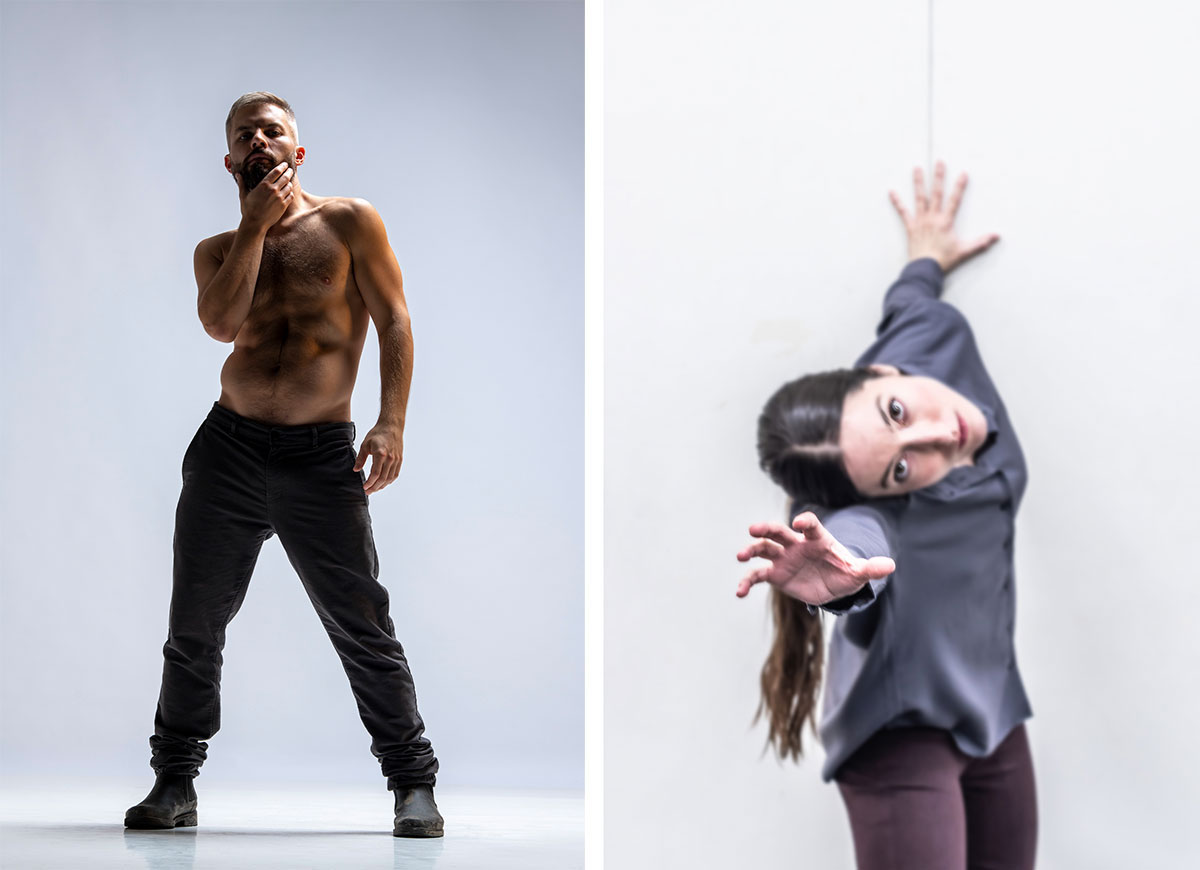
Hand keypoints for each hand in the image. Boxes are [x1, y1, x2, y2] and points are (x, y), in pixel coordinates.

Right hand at [235, 161, 293, 230]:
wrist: (255, 224)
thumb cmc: (248, 210)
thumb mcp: (244, 195)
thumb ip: (242, 183)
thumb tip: (238, 174)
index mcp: (264, 185)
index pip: (276, 172)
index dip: (282, 167)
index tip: (285, 164)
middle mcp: (273, 190)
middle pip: (285, 177)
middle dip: (289, 172)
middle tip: (290, 170)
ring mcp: (279, 198)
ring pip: (289, 186)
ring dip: (289, 183)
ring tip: (289, 181)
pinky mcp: (283, 206)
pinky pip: (290, 196)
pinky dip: (290, 193)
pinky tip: (288, 192)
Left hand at [353, 424, 403, 494]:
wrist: (391, 427)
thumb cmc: (377, 434)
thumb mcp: (365, 445)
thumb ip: (360, 458)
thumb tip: (356, 470)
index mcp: (380, 454)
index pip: (375, 474)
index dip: (369, 483)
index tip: (364, 487)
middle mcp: (390, 458)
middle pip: (382, 478)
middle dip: (374, 487)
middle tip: (368, 491)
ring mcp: (396, 460)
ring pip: (389, 478)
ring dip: (382, 486)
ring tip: (374, 489)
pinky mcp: (400, 460)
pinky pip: (395, 474)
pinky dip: (389, 481)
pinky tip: (383, 483)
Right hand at [735, 512, 895, 604]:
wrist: (832, 584)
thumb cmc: (845, 572)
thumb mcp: (858, 572)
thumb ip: (871, 568)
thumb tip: (890, 565)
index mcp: (817, 539)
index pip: (810, 526)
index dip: (804, 523)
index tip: (798, 524)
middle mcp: (796, 544)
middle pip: (779, 532)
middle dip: (766, 529)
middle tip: (753, 530)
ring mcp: (784, 558)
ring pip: (764, 549)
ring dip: (751, 550)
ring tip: (740, 556)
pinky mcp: (775, 574)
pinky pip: (758, 575)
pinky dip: (747, 582)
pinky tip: (739, 592)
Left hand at [889, 159, 999, 273]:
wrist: (925, 268)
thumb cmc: (943, 260)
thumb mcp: (965, 251)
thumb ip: (981, 242)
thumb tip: (996, 236)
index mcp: (945, 221)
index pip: (955, 199)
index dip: (959, 186)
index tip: (963, 173)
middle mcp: (932, 217)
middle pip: (936, 193)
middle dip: (938, 176)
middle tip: (939, 162)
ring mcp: (920, 221)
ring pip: (919, 198)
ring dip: (918, 182)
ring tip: (917, 168)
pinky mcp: (910, 227)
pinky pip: (902, 212)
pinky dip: (897, 202)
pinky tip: (891, 192)